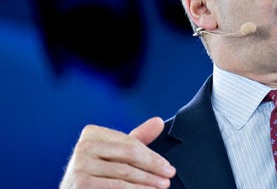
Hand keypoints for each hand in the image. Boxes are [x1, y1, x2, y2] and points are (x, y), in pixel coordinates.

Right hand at [59, 117, 175, 188]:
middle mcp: (83, 146)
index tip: (168, 166)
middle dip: (153, 166)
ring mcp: (80, 165)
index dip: (152, 155)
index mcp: (92, 133)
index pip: (130, 142)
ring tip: (162, 185)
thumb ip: (136, 139)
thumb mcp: (116, 155)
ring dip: (148, 180)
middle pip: (129, 155)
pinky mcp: (81, 183)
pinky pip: (117, 186)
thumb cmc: (97, 175)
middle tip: (169, 175)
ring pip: (125, 172)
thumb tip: (159, 122)